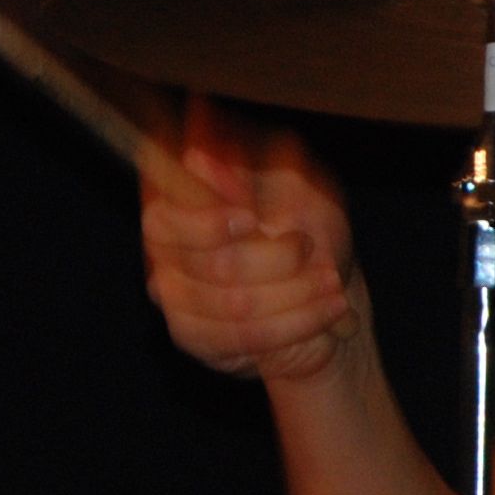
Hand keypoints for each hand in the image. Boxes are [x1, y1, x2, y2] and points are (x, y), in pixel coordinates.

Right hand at [139, 95, 358, 380]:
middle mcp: (165, 250)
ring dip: (297, 290)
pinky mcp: (195, 337)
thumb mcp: (293, 183)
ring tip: (332, 278)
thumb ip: (249, 168)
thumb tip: (196, 156)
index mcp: (177, 200)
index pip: (163, 215)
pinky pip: (247, 338)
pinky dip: (300, 320)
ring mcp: (175, 298)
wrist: (329, 286)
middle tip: (309, 246)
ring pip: (236, 303)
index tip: (249, 218)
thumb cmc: (308, 224)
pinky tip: (329, 307)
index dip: (205, 222)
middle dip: (274, 259)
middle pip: (209, 265)